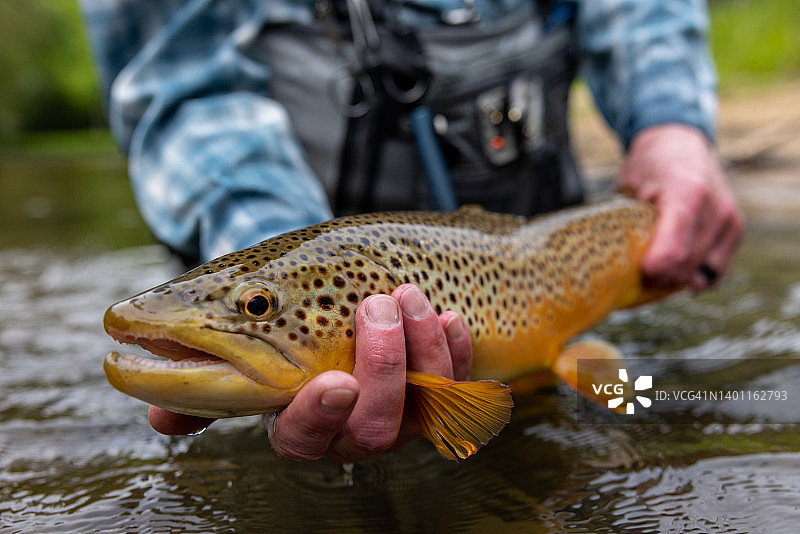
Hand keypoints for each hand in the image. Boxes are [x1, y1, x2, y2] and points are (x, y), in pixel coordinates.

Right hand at [148, 284, 472, 461]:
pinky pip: (458, 381)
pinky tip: (445, 314)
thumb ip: (202, 381)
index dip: (315, 417)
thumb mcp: (242, 342)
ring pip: (419, 404)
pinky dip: (453, 348)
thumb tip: (156, 418)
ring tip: (402, 293)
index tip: (331, 382)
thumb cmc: (282, 317)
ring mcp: (399, 409)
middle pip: (371, 430)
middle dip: (379, 369)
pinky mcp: (437, 387)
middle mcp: (352, 425)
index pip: (302, 437)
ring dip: (417, 345)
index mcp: (298, 418)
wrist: (332, 285)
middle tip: (374, 307)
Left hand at [618, 124, 744, 291]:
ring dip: (675, 279)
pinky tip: (677, 271)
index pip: (673, 251)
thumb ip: (627, 225)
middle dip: (659, 278)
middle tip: (636, 273)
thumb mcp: (627, 189)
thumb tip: (615, 269)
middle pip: (685, 266)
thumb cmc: (647, 166)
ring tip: (654, 269)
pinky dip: (695, 276)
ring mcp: (728, 218)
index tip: (636, 271)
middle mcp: (713, 206)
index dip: (652, 271)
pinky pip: (716, 271)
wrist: (679, 143)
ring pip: (700, 273)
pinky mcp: (736, 227)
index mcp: (684, 192)